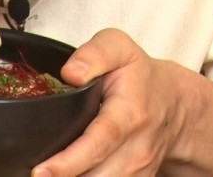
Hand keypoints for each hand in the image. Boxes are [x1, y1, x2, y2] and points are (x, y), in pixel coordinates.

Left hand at [32, 28, 204, 176]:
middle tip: (37, 174)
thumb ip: (96, 53)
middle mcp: (137, 148)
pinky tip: (68, 173)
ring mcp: (139, 169)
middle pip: (99, 176)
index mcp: (130, 114)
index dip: (69, 161)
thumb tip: (70, 73)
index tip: (42, 170)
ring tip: (49, 174)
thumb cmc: (140, 76)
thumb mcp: (120, 49)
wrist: (175, 104)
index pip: (99, 143)